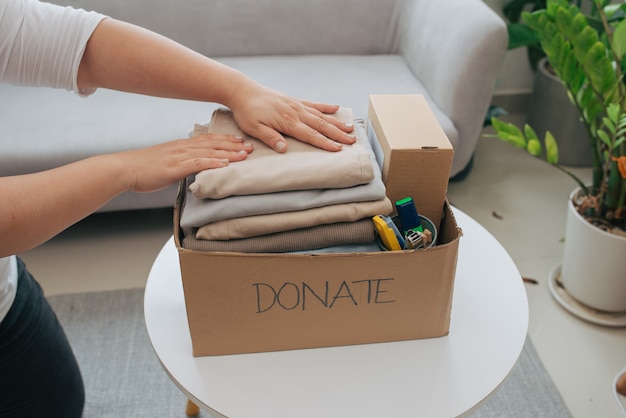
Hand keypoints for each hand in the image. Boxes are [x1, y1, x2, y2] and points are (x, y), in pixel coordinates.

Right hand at [120, 133, 252, 192]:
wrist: (125, 169)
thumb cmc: (144, 169)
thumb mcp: (167, 163)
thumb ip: (181, 163)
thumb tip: (193, 169)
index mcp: (181, 146)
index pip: (208, 140)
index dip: (225, 140)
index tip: (240, 140)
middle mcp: (182, 147)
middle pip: (213, 144)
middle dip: (233, 145)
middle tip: (251, 146)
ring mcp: (179, 156)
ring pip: (209, 152)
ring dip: (229, 153)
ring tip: (245, 155)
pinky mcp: (174, 167)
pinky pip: (197, 163)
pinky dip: (213, 163)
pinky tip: (225, 165)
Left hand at [227, 83, 355, 152]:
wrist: (243, 91)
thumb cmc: (247, 111)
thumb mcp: (254, 128)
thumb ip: (270, 137)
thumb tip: (284, 148)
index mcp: (287, 121)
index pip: (310, 135)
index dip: (325, 143)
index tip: (338, 149)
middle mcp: (296, 112)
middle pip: (321, 125)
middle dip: (337, 134)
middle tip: (352, 141)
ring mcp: (296, 105)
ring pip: (321, 115)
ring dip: (336, 122)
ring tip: (350, 128)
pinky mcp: (294, 100)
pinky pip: (313, 104)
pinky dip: (325, 106)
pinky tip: (336, 108)